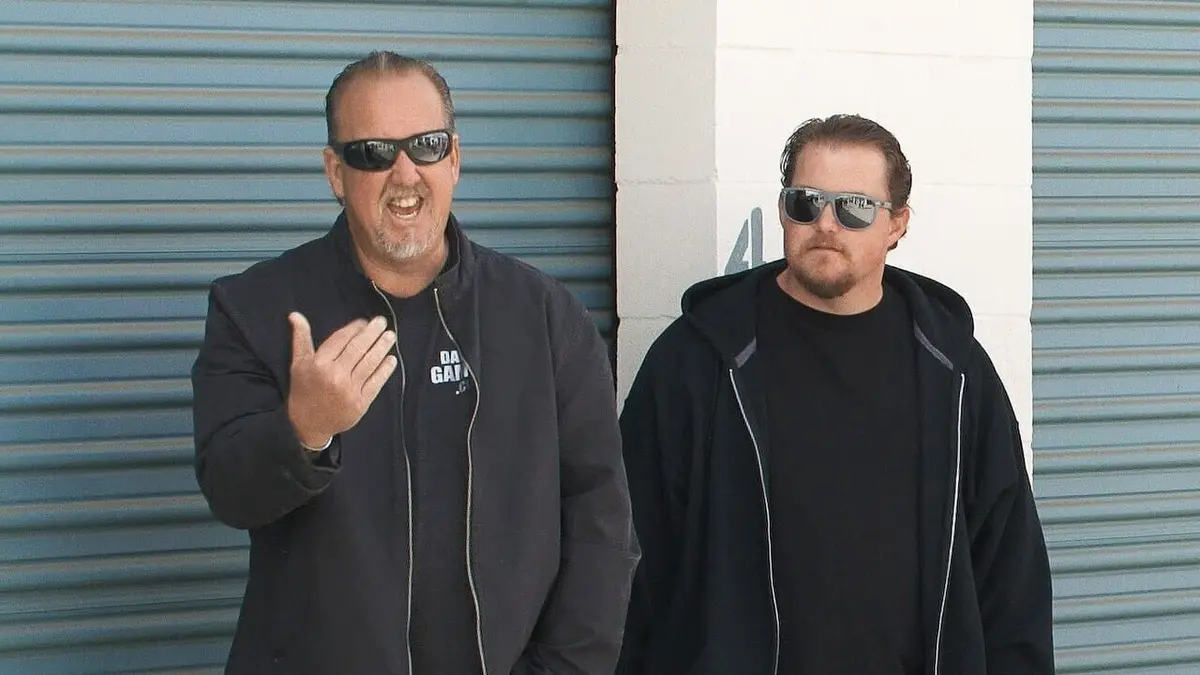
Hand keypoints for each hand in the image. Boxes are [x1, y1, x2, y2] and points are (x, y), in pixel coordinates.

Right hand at [286, 312, 397, 448]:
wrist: (308, 424)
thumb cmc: (304, 390)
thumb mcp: (298, 363)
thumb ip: (301, 338)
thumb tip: (295, 315)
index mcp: (319, 364)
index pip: (341, 340)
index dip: (354, 328)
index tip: (363, 321)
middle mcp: (335, 375)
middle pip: (358, 349)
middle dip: (372, 333)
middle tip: (382, 322)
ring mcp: (349, 390)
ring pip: (369, 364)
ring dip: (382, 348)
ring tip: (390, 336)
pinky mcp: (360, 403)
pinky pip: (376, 383)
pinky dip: (385, 370)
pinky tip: (391, 360)